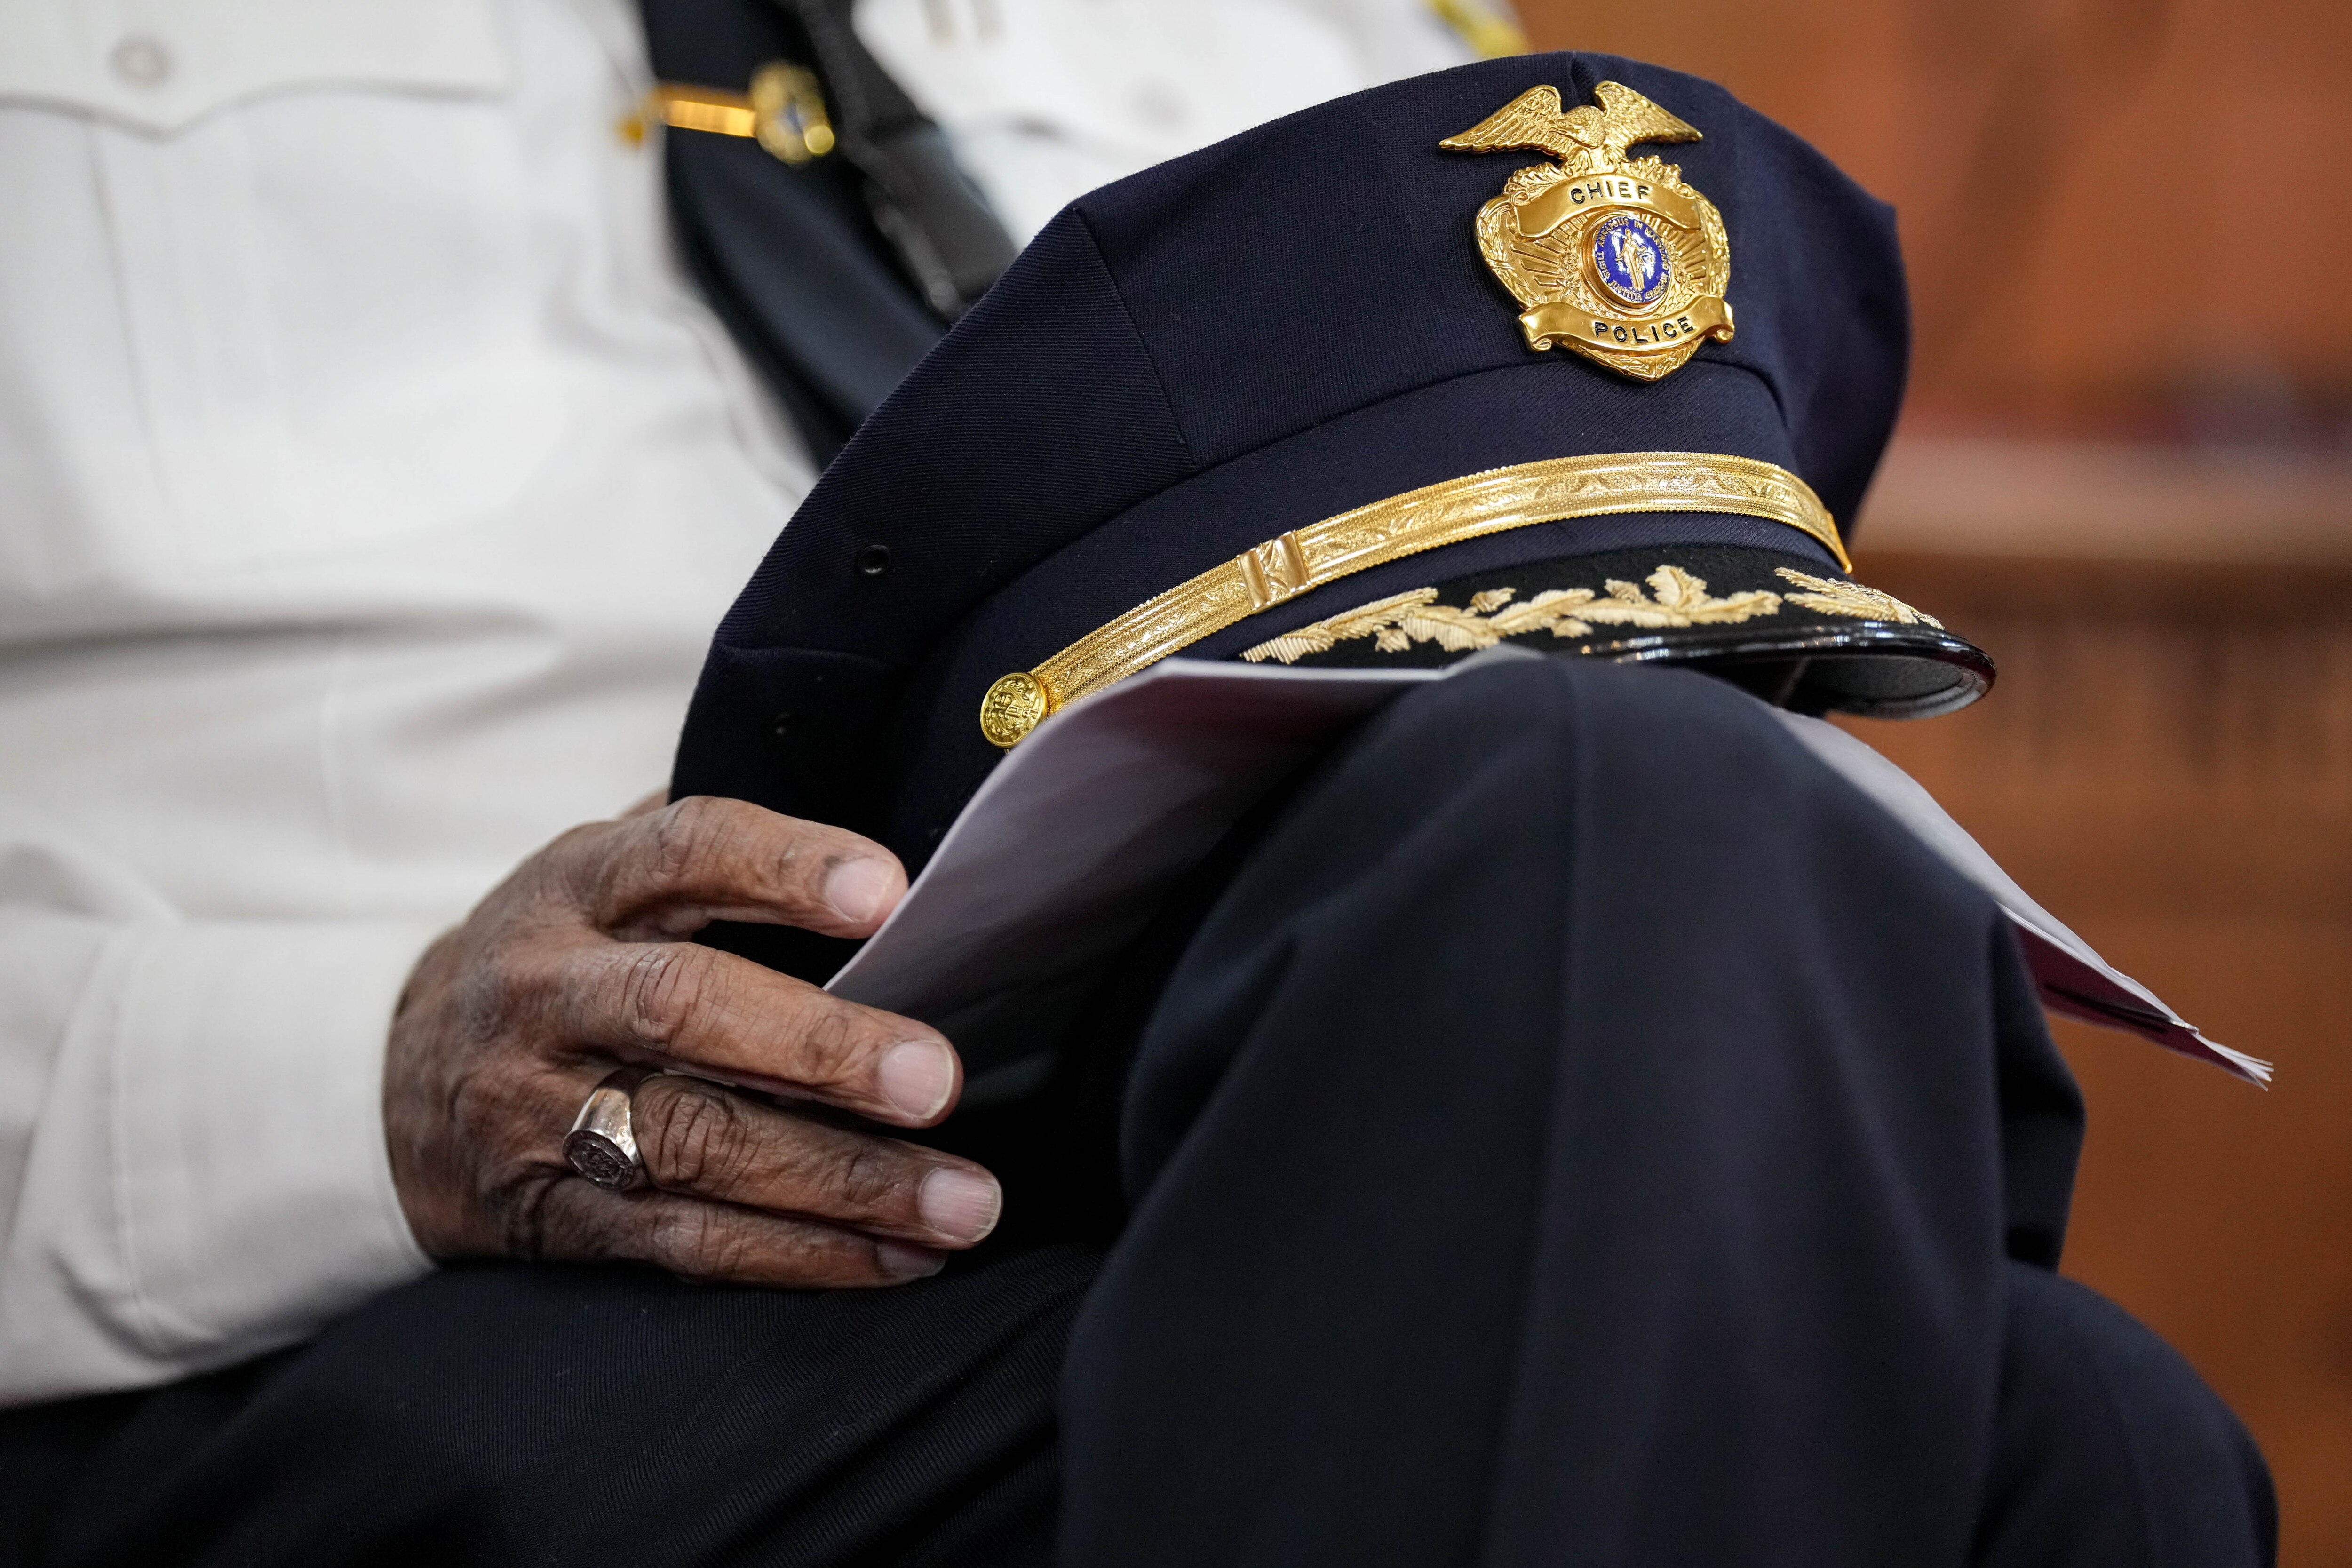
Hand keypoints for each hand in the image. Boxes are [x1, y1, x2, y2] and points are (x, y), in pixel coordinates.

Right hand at [385, 796, 999, 1285]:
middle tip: (939, 1079)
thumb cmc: (565, 957)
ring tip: (962, 1203)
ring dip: (842, 1180)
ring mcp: (537, 1112)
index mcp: (576, 886)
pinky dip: (801, 1255)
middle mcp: (546, 992)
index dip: (784, 865)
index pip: (682, 852)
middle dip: (819, 1047)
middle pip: (682, 1010)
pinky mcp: (551, 1216)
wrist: (389, 1086)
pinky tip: (900, 1257)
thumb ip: (718, 851)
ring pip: (696, 1145)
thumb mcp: (605, 873)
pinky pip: (685, 1241)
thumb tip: (883, 839)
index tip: (890, 892)